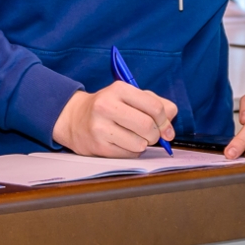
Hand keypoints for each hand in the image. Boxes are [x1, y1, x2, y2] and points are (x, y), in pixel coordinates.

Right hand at [51, 82, 176, 157]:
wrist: (74, 118)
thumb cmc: (109, 107)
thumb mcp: (130, 97)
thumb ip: (157, 106)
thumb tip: (169, 131)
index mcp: (119, 89)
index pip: (156, 107)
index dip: (164, 120)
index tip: (162, 124)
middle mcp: (107, 106)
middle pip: (149, 127)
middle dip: (155, 134)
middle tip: (149, 133)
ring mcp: (101, 127)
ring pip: (141, 144)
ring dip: (143, 144)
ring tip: (132, 136)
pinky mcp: (98, 146)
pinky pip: (130, 154)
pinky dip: (132, 151)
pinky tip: (122, 143)